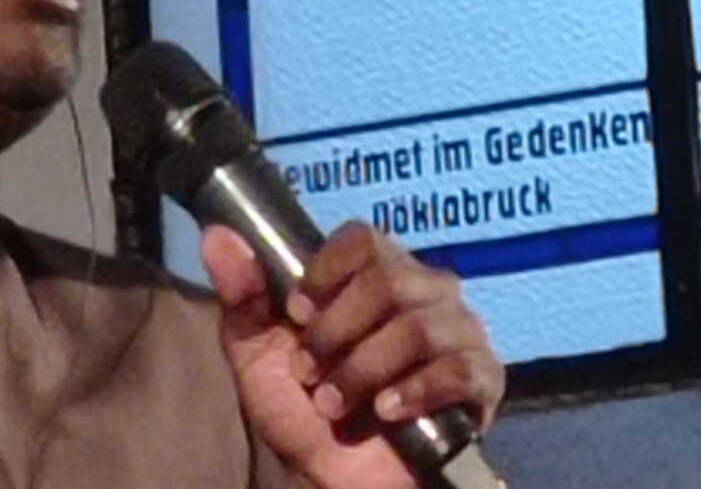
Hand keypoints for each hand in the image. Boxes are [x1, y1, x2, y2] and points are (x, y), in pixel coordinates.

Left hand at [202, 223, 503, 487]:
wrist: (339, 482)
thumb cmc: (304, 412)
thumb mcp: (258, 356)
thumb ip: (241, 297)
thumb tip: (216, 236)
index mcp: (375, 274)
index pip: (362, 239)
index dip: (324, 274)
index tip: (297, 315)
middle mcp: (426, 291)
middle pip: (388, 280)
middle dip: (337, 333)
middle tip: (312, 374)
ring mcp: (460, 332)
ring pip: (416, 327)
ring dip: (363, 370)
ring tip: (337, 405)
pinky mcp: (484, 379)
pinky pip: (459, 369)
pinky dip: (415, 390)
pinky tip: (387, 412)